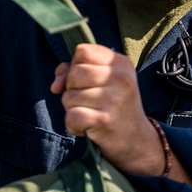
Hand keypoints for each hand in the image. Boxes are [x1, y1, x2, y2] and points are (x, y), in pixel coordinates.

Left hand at [50, 43, 167, 176]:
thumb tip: (56, 85)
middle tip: (87, 100)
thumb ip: (75, 71)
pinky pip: (71, 117)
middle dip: (71, 88)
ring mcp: (114, 100)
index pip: (82, 51)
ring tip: (90, 114)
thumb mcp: (104, 81)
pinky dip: (73, 125)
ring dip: (72, 108)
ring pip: (69, 96)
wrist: (136, 141)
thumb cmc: (114, 106)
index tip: (85, 80)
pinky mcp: (105, 121)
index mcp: (121, 63)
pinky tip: (87, 127)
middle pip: (74, 73)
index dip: (76, 65)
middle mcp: (121, 79)